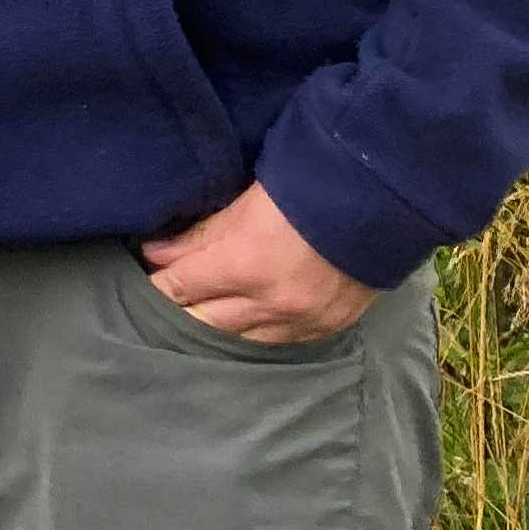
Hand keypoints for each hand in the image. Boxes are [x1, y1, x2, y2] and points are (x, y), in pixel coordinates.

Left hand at [140, 183, 375, 344]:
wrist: (382, 201)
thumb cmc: (307, 187)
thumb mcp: (245, 203)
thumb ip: (200, 234)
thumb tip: (156, 253)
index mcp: (243, 263)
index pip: (179, 288)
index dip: (158, 283)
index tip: (146, 275)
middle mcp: (269, 302)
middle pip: (203, 320)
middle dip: (182, 307)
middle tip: (169, 294)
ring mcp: (300, 320)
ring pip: (239, 338)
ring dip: (218, 323)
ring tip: (203, 308)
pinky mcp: (326, 327)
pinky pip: (277, 342)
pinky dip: (256, 331)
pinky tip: (246, 320)